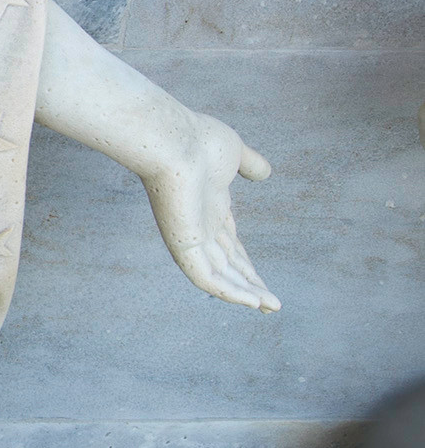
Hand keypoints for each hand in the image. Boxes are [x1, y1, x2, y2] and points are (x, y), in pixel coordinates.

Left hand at [138, 108, 279, 314]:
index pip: (231, 245)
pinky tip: (252, 302)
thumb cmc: (198, 140)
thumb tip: (265, 172)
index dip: (248, 264)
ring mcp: (191, 237)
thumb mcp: (234, 152)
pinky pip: (206, 279)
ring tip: (270, 308)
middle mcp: (201, 226)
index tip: (264, 282)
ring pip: (221, 276)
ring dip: (246, 293)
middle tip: (272, 306)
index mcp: (212, 208)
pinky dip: (230, 292)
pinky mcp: (182, 245)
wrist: (174, 139)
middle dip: (250, 284)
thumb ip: (250, 164)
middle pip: (228, 264)